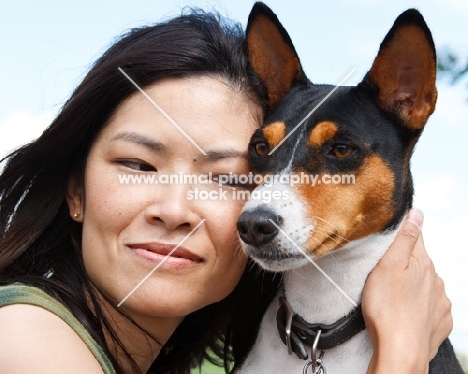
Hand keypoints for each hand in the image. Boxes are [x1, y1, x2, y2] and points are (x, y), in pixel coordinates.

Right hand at [362, 208, 452, 372]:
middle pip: (420, 262)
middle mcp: (437, 280)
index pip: (415, 237)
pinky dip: (419, 305)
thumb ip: (403, 239)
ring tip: (392, 295)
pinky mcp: (441, 321)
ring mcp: (441, 302)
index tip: (388, 240)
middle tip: (382, 273)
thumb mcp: (387, 266)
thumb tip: (417, 213)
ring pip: (426, 284)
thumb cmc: (387, 309)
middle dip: (405, 263)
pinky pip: (431, 306)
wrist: (400, 351)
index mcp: (423, 263)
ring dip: (412, 285)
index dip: (401, 235)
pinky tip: (405, 311)